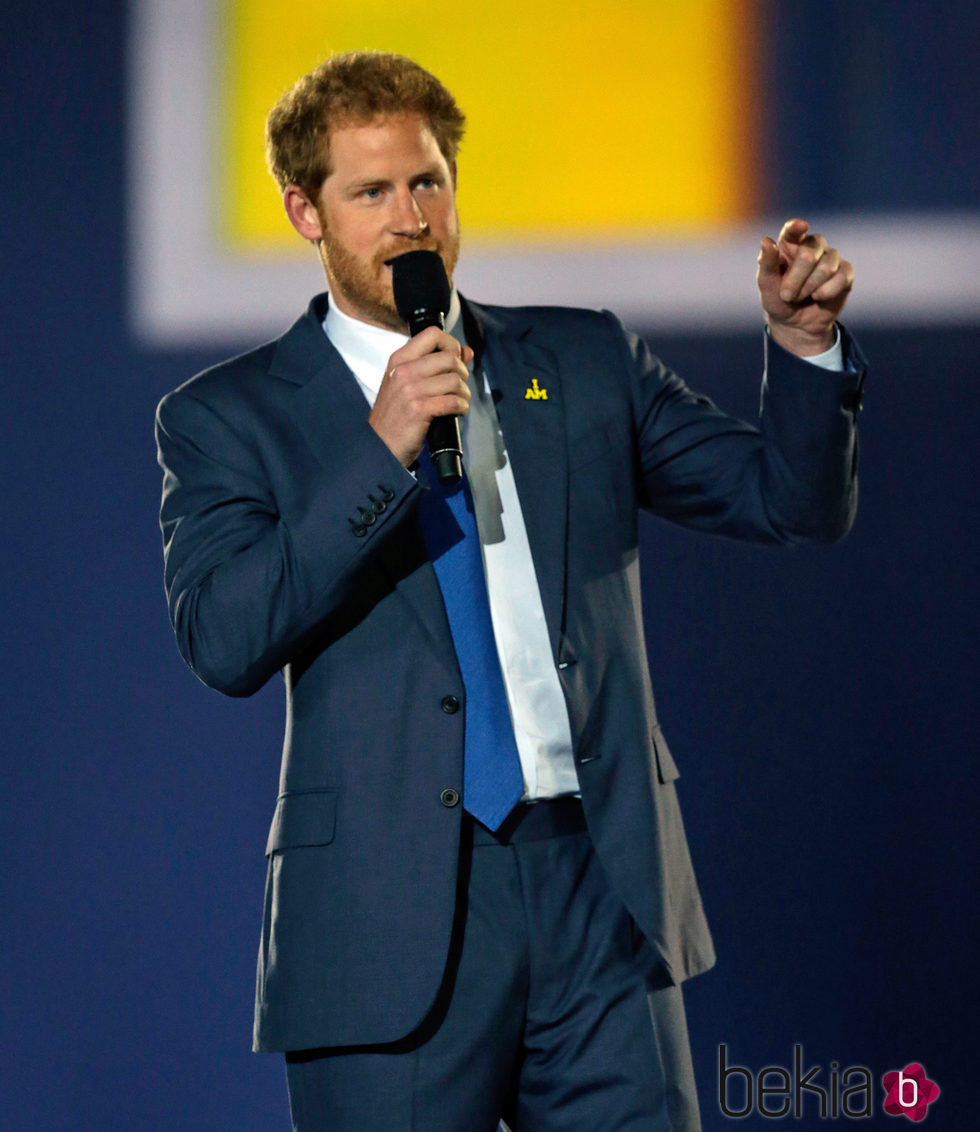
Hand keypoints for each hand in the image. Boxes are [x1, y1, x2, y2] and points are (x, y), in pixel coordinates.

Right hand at [368, 327, 473, 466]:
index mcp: (399, 360)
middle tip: (459, 386)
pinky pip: (453, 401)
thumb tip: (466, 351)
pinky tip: (458, 411)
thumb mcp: (408, 383)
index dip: (452, 344)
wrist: (380, 443)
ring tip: (460, 400)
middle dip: (463, 372)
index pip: (433, 334)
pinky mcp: (419, 410)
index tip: (456, 358)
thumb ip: (436, 364)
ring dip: (464, 392)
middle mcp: (403, 371)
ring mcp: (410, 390)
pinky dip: (462, 407)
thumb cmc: (395, 414)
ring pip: (455, 380)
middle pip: (450, 357)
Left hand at [756, 218, 853, 355]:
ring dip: (809, 288)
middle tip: (787, 296)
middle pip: (809, 254)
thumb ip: (766, 263)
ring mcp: (831, 257)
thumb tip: (767, 240)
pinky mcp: (845, 272)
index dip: (796, 227)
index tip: (800, 226)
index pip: (793, 230)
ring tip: (801, 297)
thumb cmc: (778, 299)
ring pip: (827, 267)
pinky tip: (819, 297)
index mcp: (790, 244)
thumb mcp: (766, 284)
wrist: (794, 324)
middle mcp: (813, 245)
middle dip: (796, 280)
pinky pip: (841, 277)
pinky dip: (827, 292)